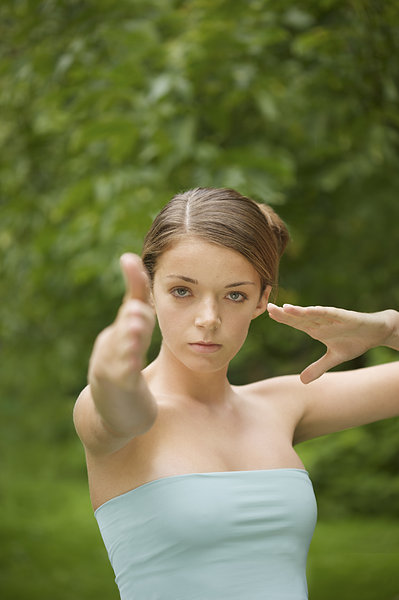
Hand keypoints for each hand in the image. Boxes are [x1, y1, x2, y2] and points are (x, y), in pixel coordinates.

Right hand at [88, 253, 154, 390]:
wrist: (113, 413)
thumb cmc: (126, 368)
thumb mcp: (134, 337)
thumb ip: (139, 310)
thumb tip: (135, 271)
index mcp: (121, 332)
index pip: (131, 304)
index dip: (133, 283)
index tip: (129, 259)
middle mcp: (112, 346)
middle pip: (125, 326)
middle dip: (131, 314)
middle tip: (137, 305)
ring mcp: (112, 367)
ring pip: (122, 349)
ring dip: (129, 338)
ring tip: (135, 328)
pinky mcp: (120, 389)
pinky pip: (124, 375)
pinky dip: (128, 367)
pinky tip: (133, 362)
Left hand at [267, 303, 394, 383]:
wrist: (376, 333)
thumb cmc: (354, 341)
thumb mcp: (334, 358)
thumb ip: (318, 367)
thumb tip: (302, 381)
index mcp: (316, 329)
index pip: (296, 323)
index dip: (283, 319)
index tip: (268, 314)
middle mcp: (321, 321)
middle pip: (300, 316)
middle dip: (285, 313)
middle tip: (268, 308)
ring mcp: (333, 318)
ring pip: (313, 313)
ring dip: (300, 311)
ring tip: (286, 308)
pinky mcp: (346, 317)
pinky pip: (332, 313)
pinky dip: (322, 311)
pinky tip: (311, 309)